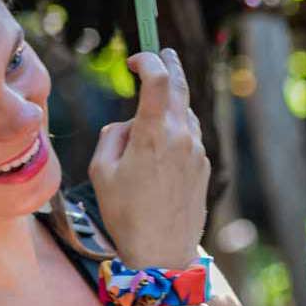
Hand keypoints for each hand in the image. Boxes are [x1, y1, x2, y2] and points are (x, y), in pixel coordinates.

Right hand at [89, 48, 209, 269]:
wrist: (162, 252)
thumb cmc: (125, 214)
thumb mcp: (101, 171)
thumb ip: (113, 136)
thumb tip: (130, 125)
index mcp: (154, 133)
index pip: (158, 80)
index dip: (147, 61)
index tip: (136, 61)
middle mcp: (182, 136)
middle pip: (180, 88)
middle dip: (170, 65)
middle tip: (164, 53)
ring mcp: (197, 151)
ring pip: (188, 113)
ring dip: (175, 100)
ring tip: (163, 93)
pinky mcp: (204, 167)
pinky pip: (192, 136)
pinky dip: (181, 126)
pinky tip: (169, 134)